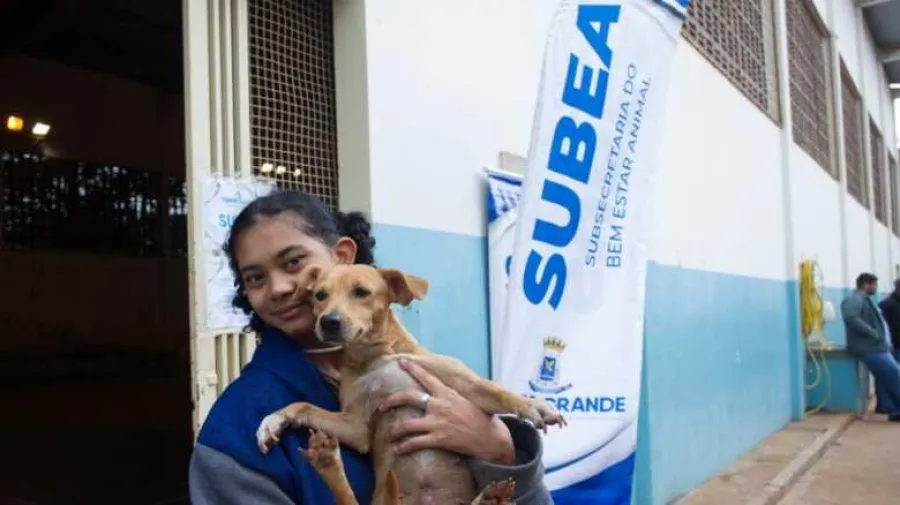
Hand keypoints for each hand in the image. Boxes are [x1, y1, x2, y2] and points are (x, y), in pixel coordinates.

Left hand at [377, 359, 515, 464]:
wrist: (491, 438)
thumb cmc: (481, 419)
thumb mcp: (466, 401)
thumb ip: (452, 397)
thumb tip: (444, 393)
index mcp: (447, 393)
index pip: (426, 377)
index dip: (412, 368)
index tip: (401, 361)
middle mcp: (439, 405)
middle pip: (408, 397)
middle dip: (391, 400)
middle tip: (381, 406)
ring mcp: (437, 422)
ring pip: (406, 424)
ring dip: (394, 431)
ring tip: (389, 435)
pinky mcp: (438, 438)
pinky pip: (414, 442)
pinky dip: (403, 447)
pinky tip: (398, 449)